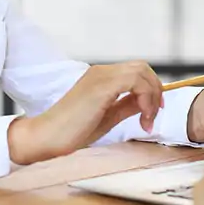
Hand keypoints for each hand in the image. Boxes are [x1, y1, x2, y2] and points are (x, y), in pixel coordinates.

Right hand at [8, 62, 162, 165]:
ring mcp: (101, 76)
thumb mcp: (108, 116)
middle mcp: (101, 72)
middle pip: (142, 67)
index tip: (151, 113)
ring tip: (146, 120)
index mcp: (101, 78)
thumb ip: (127, 105)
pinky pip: (136, 81)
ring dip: (152, 96)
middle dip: (155, 90)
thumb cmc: (72, 131)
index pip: (136, 72)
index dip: (151, 90)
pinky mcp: (102, 85)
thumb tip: (146, 101)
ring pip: (141, 71)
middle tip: (151, 116)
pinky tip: (142, 118)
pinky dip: (146, 98)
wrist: (48, 136)